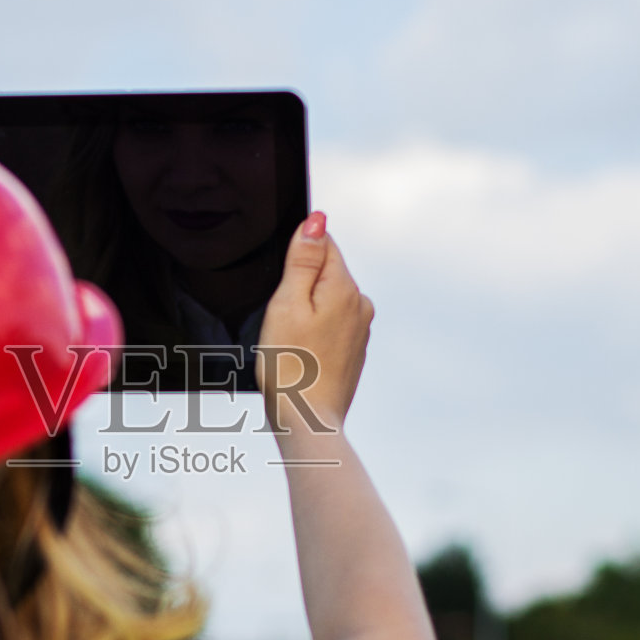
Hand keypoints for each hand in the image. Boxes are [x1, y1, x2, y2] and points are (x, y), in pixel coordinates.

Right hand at [256, 212, 373, 432]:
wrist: (307, 419)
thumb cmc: (291, 367)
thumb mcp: (287, 303)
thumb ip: (304, 258)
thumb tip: (317, 220)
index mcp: (345, 288)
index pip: (323, 243)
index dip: (294, 256)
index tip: (281, 285)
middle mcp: (360, 306)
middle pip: (324, 273)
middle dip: (298, 286)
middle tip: (279, 319)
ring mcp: (359, 330)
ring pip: (325, 301)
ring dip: (304, 312)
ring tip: (287, 341)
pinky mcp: (352, 351)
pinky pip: (328, 327)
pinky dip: (311, 334)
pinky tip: (298, 354)